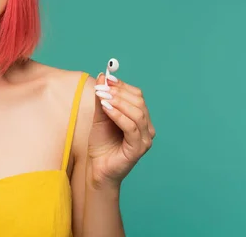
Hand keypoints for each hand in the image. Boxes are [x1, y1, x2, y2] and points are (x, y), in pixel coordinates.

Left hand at [87, 73, 155, 188]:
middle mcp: (147, 127)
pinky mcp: (139, 148)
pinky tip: (106, 108)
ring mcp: (145, 138)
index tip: (107, 78)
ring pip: (137, 113)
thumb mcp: (99, 117)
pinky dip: (118, 115)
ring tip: (102, 97)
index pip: (137, 95)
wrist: (97, 168)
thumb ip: (102, 99)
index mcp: (140, 118)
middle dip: (119, 92)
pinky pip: (131, 127)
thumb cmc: (101, 143)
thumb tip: (103, 77)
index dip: (122, 85)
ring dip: (118, 101)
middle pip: (138, 102)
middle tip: (102, 87)